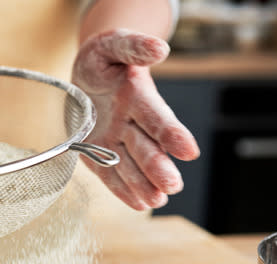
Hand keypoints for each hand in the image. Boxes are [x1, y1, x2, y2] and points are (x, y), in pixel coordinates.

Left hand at [72, 29, 198, 210]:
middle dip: (158, 167)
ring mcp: (116, 140)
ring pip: (131, 165)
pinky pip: (110, 174)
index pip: (157, 117)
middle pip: (147, 147)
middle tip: (171, 185)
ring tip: (156, 201)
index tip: (189, 151)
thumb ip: (134, 47)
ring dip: (143, 184)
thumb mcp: (112, 45)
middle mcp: (131, 123)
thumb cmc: (102, 58)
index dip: (172, 134)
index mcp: (138, 97)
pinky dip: (123, 190)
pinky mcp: (99, 153)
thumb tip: (159, 48)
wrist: (87, 74)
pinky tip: (138, 204)